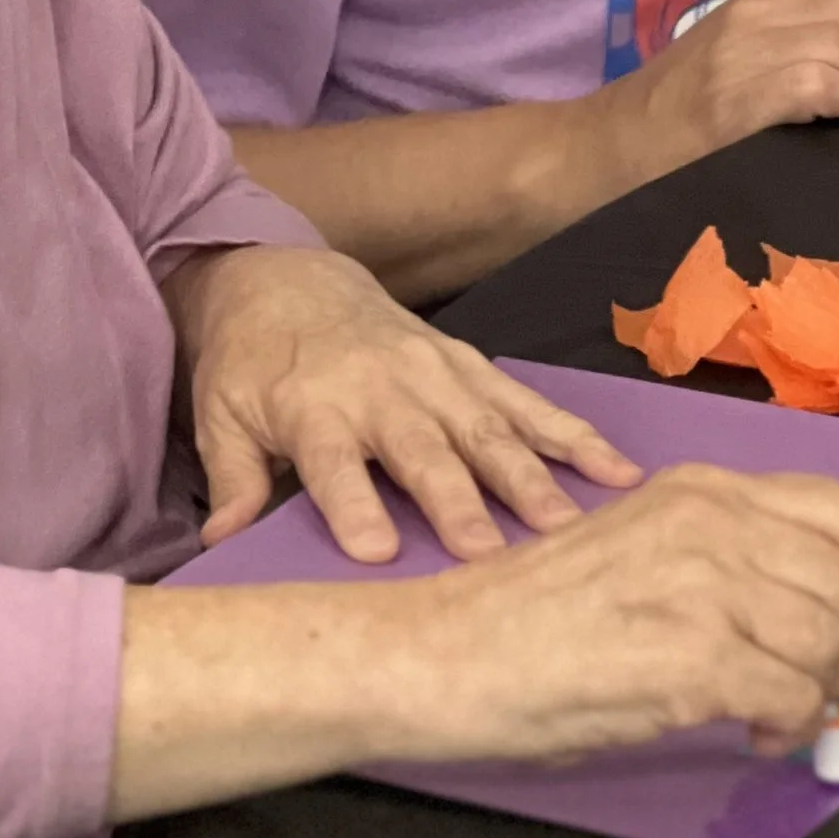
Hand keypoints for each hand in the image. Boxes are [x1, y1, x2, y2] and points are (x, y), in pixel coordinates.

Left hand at [169, 244, 640, 562]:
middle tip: (491, 557)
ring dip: (531, 477)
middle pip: (426, 450)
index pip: (334, 460)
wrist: (289, 281)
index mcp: (314, 406)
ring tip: (568, 525)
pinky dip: (574, 435)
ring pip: (491, 429)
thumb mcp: (221, 417)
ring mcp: (437, 374)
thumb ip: (233, 481)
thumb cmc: (253, 367)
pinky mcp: (471, 367)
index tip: (376, 551)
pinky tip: (617, 470)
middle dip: (460, 501)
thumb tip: (224, 543)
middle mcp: (382, 388)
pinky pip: (529, 404)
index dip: (354, 503)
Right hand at [351, 460, 838, 764]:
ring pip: (832, 639)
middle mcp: (711, 521)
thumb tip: (807, 611)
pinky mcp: (689, 657)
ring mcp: (702, 584)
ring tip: (776, 716)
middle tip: (817, 686)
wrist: (437, 653)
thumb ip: (721, 559)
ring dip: (823, 692)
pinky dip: (789, 728)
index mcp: (702, 489)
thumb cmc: (525, 618)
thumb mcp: (639, 548)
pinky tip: (751, 736)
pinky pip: (794, 695)